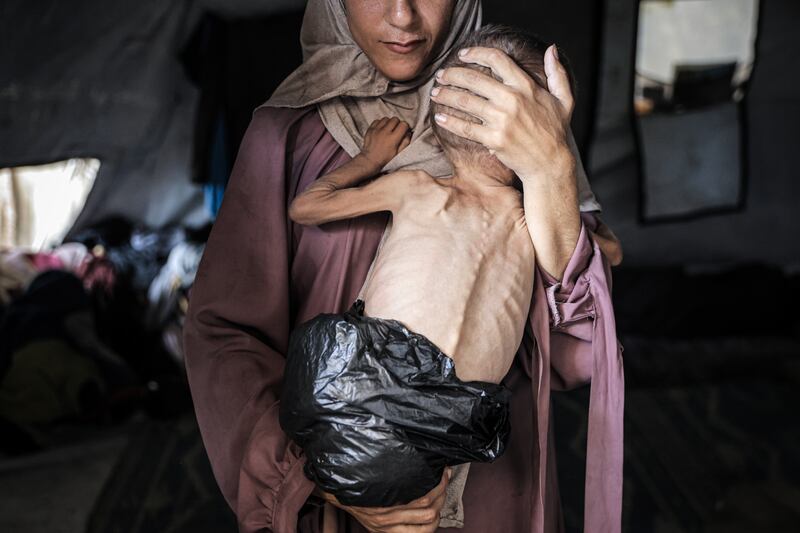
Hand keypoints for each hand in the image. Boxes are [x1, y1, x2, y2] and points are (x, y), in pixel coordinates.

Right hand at [316, 467, 451, 532]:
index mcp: (385, 497)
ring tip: (442, 495)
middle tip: (445, 478)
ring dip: (440, 507)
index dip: (438, 483)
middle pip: (428, 506)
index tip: (442, 470)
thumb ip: (395, 470)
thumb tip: (417, 455)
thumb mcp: (375, 472)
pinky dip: (432, 524)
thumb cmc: (359, 479)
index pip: (422, 494)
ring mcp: (389, 527)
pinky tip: (435, 514)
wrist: (339, 495)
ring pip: (427, 520)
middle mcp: (387, 516)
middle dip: (442, 491)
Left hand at [361, 117, 411, 170]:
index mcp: (393, 139)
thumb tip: (408, 133)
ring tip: (388, 129)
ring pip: (386, 119)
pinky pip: (377, 120)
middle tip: (396, 130)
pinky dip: (380, 124)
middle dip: (397, 123)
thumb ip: (405, 142)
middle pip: (395, 119)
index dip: (405, 127)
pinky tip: (381, 130)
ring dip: (388, 123)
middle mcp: (385, 132)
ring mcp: (376, 130)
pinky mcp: (370, 129)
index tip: (403, 130)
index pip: (403, 124)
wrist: (370, 160)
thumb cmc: (385, 158)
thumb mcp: (398, 153)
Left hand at [430, 45, 575, 183]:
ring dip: (446, 95)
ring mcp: (502, 120)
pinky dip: (450, 121)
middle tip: (441, 75)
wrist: (550, 164)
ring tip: (435, 92)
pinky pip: (465, 128)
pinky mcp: (494, 139)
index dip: (477, 53)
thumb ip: (557, 74)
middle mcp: (512, 100)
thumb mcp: (564, 100)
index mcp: (526, 86)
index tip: (463, 54)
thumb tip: (551, 50)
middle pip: (474, 79)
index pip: (497, 60)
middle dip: (453, 74)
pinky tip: (439, 116)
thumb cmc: (555, 132)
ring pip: (466, 102)